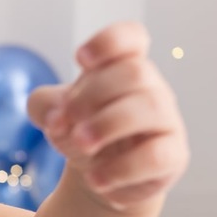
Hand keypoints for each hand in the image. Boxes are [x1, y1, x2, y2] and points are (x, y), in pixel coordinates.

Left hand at [27, 22, 188, 209]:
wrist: (100, 176)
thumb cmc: (82, 130)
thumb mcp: (53, 114)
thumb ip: (44, 106)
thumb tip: (56, 118)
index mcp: (121, 67)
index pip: (131, 37)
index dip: (109, 41)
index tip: (79, 59)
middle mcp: (150, 88)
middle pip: (135, 71)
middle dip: (93, 95)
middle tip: (66, 121)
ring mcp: (166, 120)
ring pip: (150, 107)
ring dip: (107, 124)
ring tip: (80, 145)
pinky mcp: (172, 156)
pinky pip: (157, 155)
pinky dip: (121, 169)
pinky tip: (96, 179)